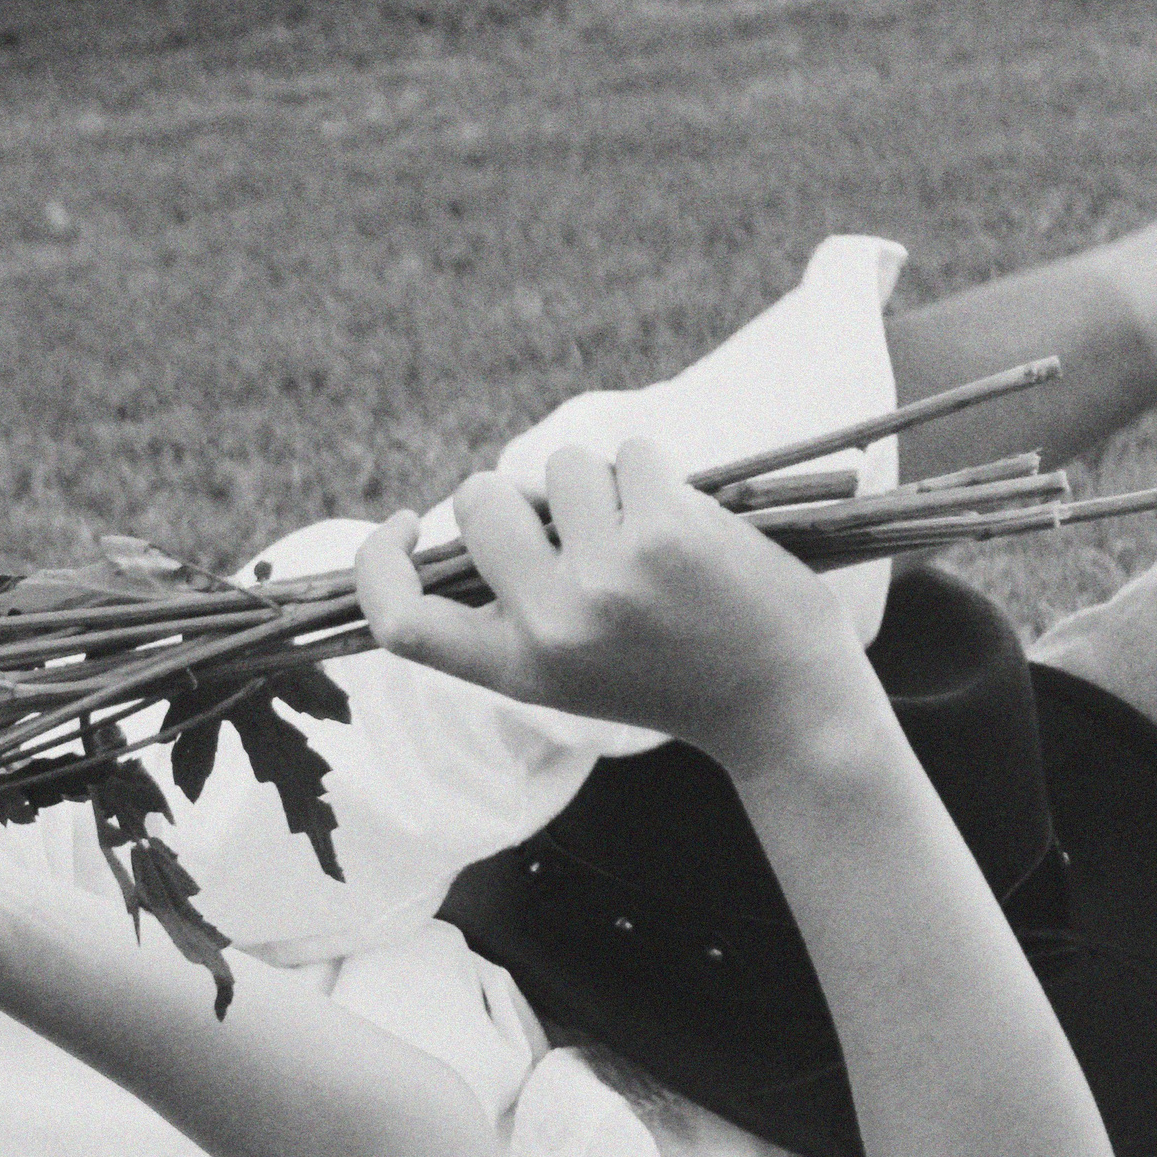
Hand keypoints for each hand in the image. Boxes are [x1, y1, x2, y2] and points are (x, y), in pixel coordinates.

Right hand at [355, 438, 875, 780]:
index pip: (402, 621)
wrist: (779, 701)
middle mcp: (550, 625)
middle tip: (573, 522)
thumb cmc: (675, 673)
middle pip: (479, 502)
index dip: (378, 564)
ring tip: (648, 538)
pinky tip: (688, 526)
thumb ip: (519, 604)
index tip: (404, 525)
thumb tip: (481, 504)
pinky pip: (628, 455)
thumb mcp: (573, 667)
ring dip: (599, 482)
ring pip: (559, 467)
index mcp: (517, 669)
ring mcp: (606, 576)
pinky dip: (655, 475)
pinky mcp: (662, 532)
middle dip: (517, 491)